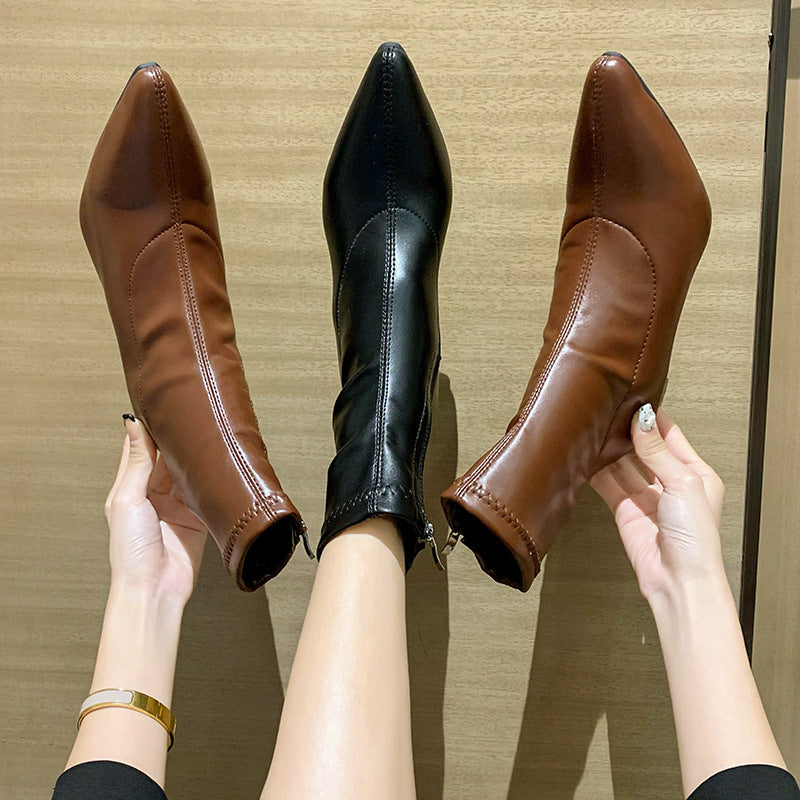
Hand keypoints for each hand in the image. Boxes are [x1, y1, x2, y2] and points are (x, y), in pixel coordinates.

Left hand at [104, 416, 206, 604]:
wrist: (154, 587)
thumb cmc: (131, 549)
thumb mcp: (128, 498)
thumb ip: (137, 461)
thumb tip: (133, 424)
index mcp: (129, 490)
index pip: (139, 451)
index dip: (148, 429)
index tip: (160, 407)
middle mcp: (152, 497)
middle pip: (166, 461)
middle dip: (176, 442)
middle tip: (191, 418)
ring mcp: (176, 508)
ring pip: (187, 475)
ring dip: (194, 460)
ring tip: (206, 437)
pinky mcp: (197, 519)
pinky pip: (205, 494)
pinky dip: (210, 481)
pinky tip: (216, 466)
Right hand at [590, 405, 725, 601]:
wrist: (678, 580)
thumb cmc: (696, 538)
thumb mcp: (683, 484)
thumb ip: (657, 452)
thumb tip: (642, 419)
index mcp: (696, 473)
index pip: (670, 435)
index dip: (653, 418)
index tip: (633, 399)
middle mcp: (671, 483)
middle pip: (645, 448)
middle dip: (629, 432)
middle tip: (608, 411)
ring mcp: (647, 497)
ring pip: (624, 465)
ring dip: (612, 450)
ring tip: (595, 429)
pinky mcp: (625, 511)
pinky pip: (609, 484)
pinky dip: (598, 471)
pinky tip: (588, 456)